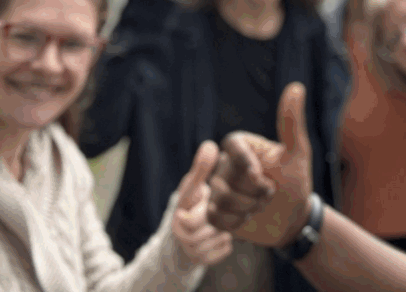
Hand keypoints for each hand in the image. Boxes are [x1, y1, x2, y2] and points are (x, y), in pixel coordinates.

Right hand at [172, 141, 232, 265]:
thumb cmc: (191, 203)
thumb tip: (210, 145)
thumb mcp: (194, 184)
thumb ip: (201, 167)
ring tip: (219, 220)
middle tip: (217, 209)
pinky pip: (224, 248)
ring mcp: (189, 250)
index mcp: (179, 212)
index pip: (195, 214)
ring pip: (220, 236)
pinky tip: (219, 234)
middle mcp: (180, 234)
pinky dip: (226, 241)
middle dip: (218, 215)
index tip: (211, 198)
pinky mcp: (200, 261)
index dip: (207, 206)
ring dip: (224, 226)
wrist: (184, 233)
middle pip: (211, 225)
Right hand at [208, 82, 312, 246]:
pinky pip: (215, 217)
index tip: (260, 176)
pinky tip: (248, 218)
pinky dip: (236, 222)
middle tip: (271, 192)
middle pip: (226, 178)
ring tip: (261, 205)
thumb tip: (297, 86)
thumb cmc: (295, 181)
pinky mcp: (215, 211)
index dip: (244, 163)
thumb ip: (291, 123)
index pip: (231, 146)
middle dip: (254, 192)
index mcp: (242, 145)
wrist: (291, 218)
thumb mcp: (297, 153)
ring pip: (220, 199)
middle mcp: (226, 163)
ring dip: (247, 208)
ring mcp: (218, 187)